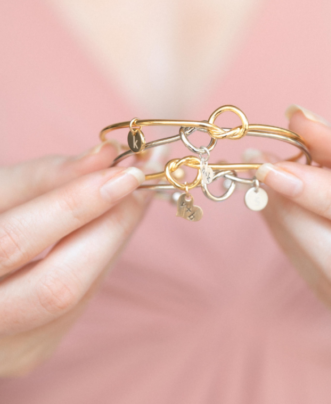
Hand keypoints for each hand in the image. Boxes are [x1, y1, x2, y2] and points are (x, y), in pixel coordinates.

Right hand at [0, 141, 158, 375]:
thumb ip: (46, 177)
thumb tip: (107, 157)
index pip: (15, 243)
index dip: (75, 207)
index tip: (126, 173)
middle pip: (59, 287)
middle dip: (111, 228)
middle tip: (141, 184)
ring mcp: (10, 349)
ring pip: (79, 296)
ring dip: (114, 240)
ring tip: (131, 197)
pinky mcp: (34, 351)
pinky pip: (82, 300)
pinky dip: (101, 258)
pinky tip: (108, 228)